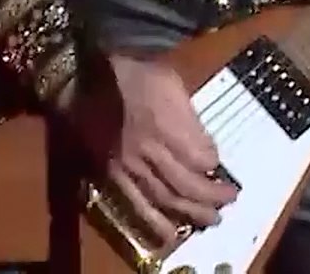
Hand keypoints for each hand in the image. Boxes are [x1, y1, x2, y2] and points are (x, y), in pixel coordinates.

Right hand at [60, 53, 237, 241]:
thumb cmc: (130, 74)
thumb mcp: (169, 79)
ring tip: (211, 220)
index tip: (219, 165)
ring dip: (191, 212)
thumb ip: (188, 113)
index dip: (213, 164)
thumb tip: (203, 141)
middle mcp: (149, 149)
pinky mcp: (109, 176)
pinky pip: (134, 204)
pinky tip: (170, 234)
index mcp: (165, 121)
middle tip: (229, 200)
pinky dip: (154, 222)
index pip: (200, 155)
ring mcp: (128, 166)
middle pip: (187, 182)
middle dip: (211, 195)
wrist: (80, 81)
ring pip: (165, 197)